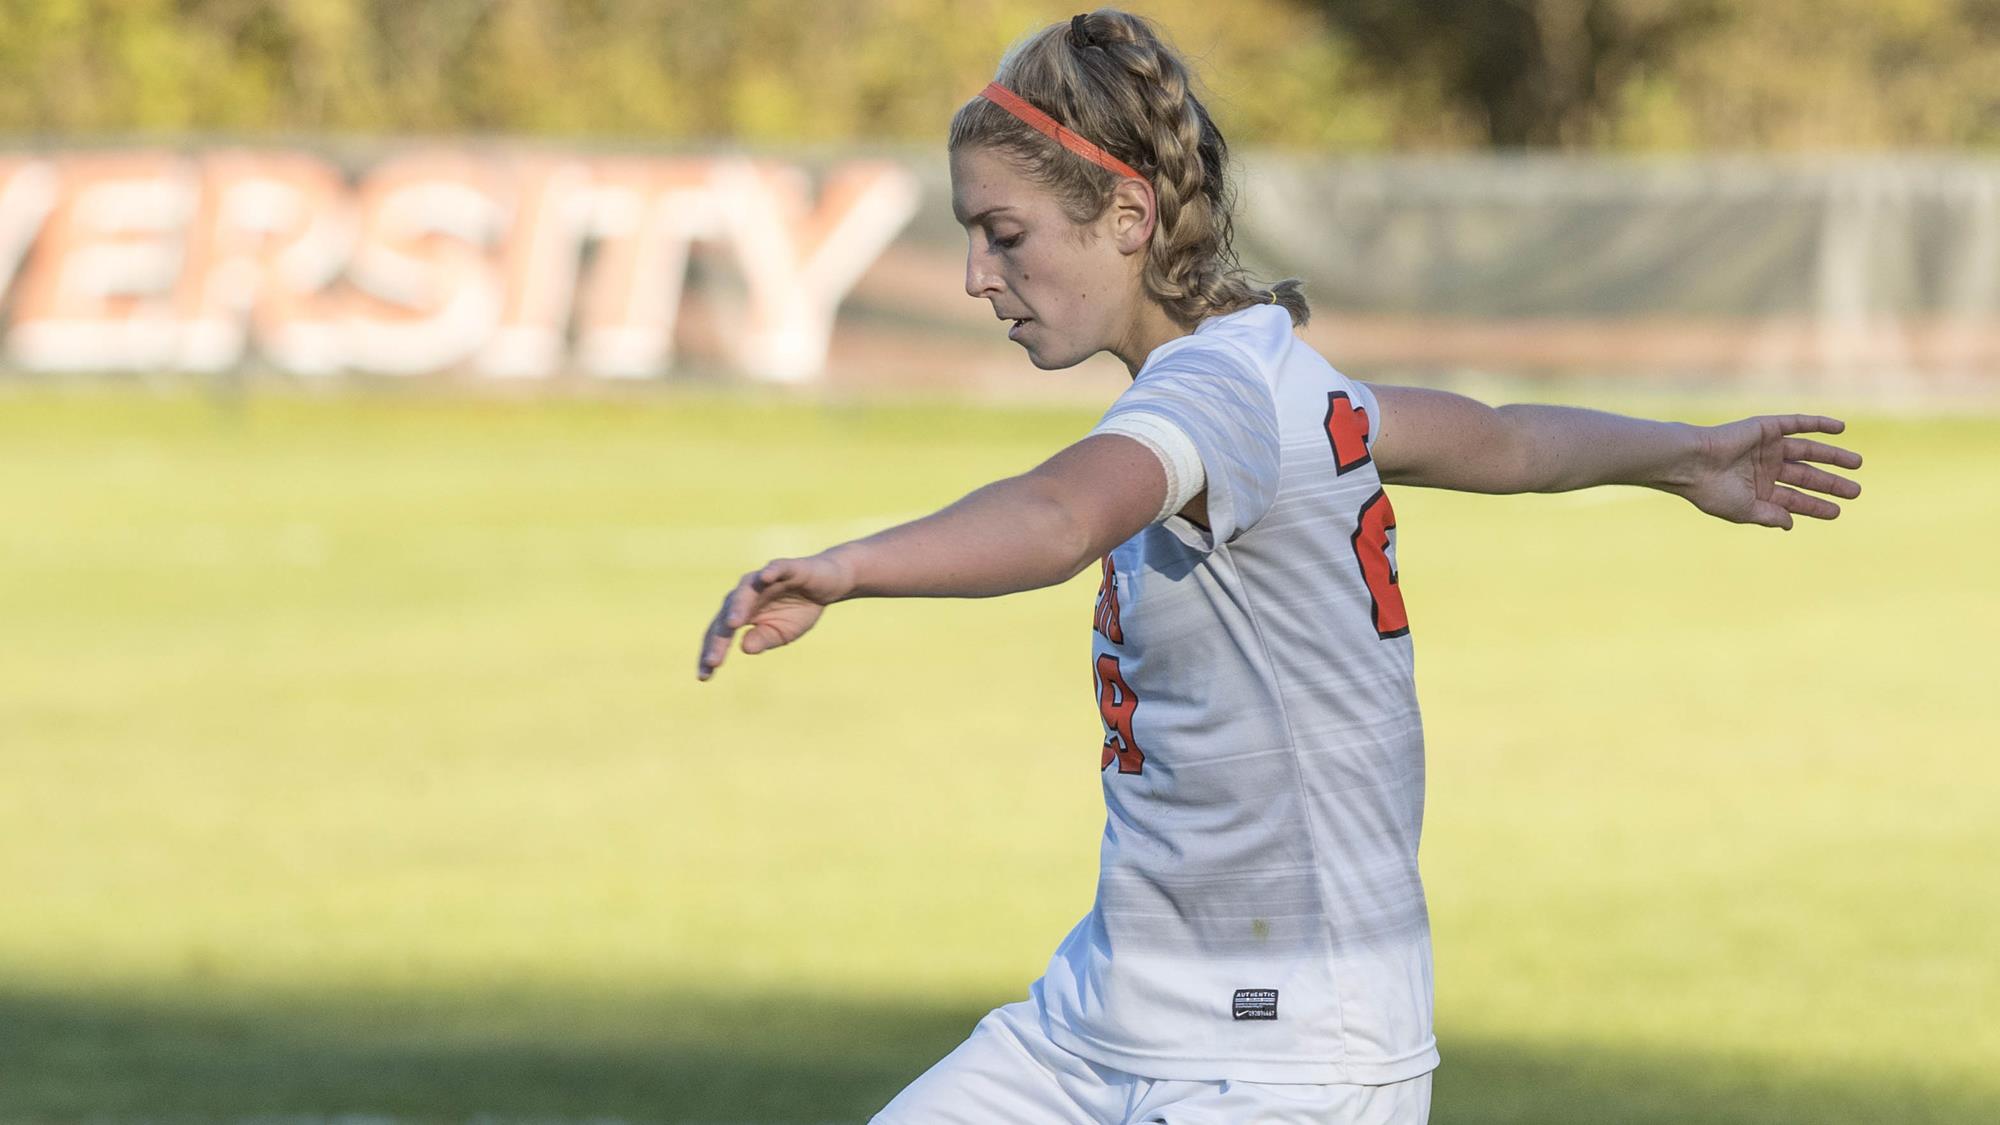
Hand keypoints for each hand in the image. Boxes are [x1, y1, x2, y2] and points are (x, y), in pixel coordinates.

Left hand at [696, 553, 855, 680]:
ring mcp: (764, 579)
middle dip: (719, 639)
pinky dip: (770, 571)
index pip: (720, 633)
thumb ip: (763, 639)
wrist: (827, 584)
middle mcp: (746, 594)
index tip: (704, 677)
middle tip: (713, 662)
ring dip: (738, 606)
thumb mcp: (782, 633)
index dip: (712, 652)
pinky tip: (765, 577)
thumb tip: (744, 648)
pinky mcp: (786, 568)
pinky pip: (776, 568)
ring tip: (733, 624)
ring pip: (745, 591)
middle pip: (726, 616)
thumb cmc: (799, 609)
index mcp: (741, 612)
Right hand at [1677, 415, 1862, 529]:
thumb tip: (1791, 523)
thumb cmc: (1712, 490)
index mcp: (1759, 490)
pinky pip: (1798, 424)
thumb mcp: (1744, 510)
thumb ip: (1769, 516)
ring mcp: (1768, 447)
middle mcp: (1765, 468)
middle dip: (1831, 484)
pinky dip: (1819, 424)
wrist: (1692, 462)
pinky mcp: (1767, 428)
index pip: (1795, 499)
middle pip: (1807, 476)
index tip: (1837, 512)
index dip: (1816, 506)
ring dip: (1833, 456)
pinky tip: (1841, 428)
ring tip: (1857, 464)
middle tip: (1856, 492)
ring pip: (1808, 451)